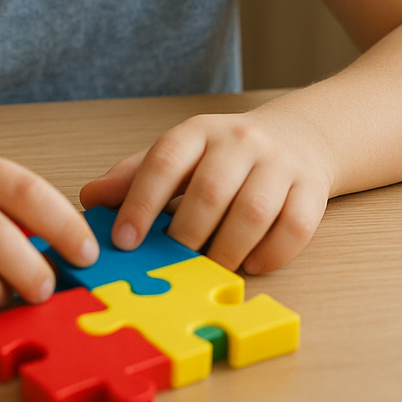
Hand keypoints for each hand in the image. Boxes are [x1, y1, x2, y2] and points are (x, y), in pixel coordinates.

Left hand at [78, 107, 332, 274]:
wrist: (298, 136)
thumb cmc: (224, 156)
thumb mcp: (178, 155)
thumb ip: (135, 177)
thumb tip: (89, 199)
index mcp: (198, 132)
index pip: (164, 161)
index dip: (140, 203)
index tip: (124, 241)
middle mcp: (240, 142)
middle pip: (210, 191)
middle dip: (187, 235)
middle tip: (173, 263)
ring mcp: (280, 164)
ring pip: (253, 212)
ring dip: (228, 250)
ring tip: (211, 268)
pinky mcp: (311, 189)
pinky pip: (294, 228)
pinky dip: (270, 255)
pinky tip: (251, 264)